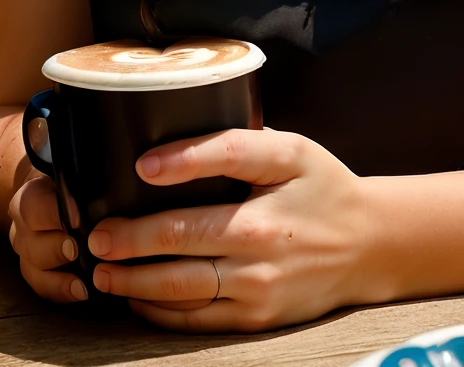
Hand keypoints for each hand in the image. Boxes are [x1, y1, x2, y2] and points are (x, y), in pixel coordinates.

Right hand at [8, 174, 87, 303]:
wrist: (50, 189)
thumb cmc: (70, 180)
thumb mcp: (72, 171)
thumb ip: (84, 176)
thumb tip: (113, 177)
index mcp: (29, 197)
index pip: (35, 206)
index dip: (55, 213)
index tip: (78, 218)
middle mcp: (22, 227)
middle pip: (33, 244)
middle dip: (58, 249)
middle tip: (81, 251)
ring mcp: (26, 252)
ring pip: (34, 269)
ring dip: (60, 279)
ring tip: (84, 285)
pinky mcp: (34, 271)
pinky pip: (42, 287)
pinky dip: (61, 293)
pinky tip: (83, 294)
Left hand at [85, 127, 375, 331]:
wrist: (368, 245)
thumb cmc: (323, 188)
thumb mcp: (295, 151)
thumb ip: (242, 143)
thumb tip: (177, 145)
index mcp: (274, 188)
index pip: (221, 163)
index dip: (179, 162)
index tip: (140, 166)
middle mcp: (262, 241)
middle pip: (181, 239)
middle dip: (129, 240)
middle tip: (95, 236)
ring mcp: (258, 286)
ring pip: (181, 287)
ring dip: (133, 281)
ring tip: (102, 271)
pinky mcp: (256, 317)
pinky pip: (196, 319)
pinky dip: (159, 310)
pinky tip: (137, 299)